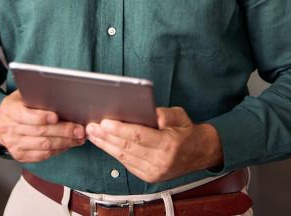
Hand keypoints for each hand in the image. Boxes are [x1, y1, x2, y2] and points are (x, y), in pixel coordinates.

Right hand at [0, 90, 85, 162]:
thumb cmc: (16, 106)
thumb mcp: (21, 96)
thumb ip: (35, 96)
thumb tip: (59, 95)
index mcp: (11, 111)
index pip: (27, 116)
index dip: (42, 117)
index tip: (56, 116)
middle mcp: (11, 129)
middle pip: (40, 132)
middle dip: (63, 131)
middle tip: (79, 130)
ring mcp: (15, 144)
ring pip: (43, 146)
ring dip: (64, 142)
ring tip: (78, 138)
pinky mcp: (20, 155)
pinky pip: (42, 155)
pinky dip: (57, 151)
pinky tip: (67, 145)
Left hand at [85, 106, 223, 182]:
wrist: (199, 153)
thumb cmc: (186, 131)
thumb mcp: (180, 116)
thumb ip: (166, 114)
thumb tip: (153, 114)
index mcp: (168, 145)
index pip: (139, 136)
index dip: (120, 129)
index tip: (104, 121)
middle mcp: (160, 161)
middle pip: (127, 147)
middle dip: (106, 136)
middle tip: (91, 127)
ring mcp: (153, 172)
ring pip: (124, 157)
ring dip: (106, 145)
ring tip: (92, 135)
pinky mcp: (149, 176)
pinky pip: (127, 164)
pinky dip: (113, 153)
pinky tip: (104, 144)